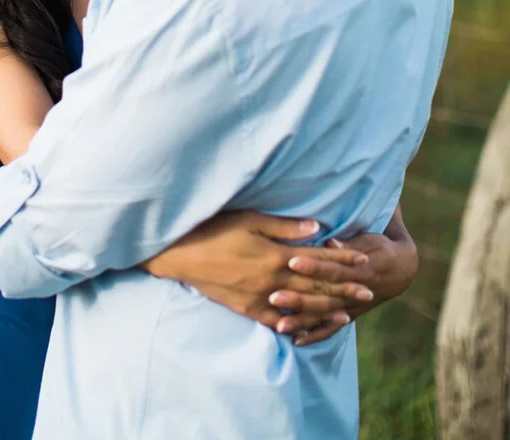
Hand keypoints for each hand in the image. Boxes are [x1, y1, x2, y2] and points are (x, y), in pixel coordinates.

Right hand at [144, 212, 373, 342]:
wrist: (181, 255)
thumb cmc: (215, 229)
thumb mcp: (250, 219)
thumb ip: (285, 227)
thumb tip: (318, 228)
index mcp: (275, 256)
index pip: (318, 260)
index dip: (343, 261)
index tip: (365, 262)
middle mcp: (272, 282)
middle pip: (315, 288)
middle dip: (343, 289)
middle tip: (368, 292)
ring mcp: (260, 299)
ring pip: (300, 309)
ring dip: (325, 311)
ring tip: (346, 314)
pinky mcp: (247, 309)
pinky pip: (276, 323)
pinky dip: (295, 327)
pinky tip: (307, 330)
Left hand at [264, 223, 418, 346]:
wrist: (400, 271)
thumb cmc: (379, 248)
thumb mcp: (369, 240)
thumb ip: (348, 244)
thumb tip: (330, 241)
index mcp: (359, 269)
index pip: (332, 268)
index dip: (313, 266)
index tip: (291, 261)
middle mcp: (354, 293)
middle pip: (323, 296)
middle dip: (299, 298)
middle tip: (274, 298)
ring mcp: (350, 307)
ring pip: (324, 316)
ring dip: (302, 321)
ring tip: (279, 325)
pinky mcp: (348, 316)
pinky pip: (330, 329)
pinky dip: (314, 335)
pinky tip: (296, 341)